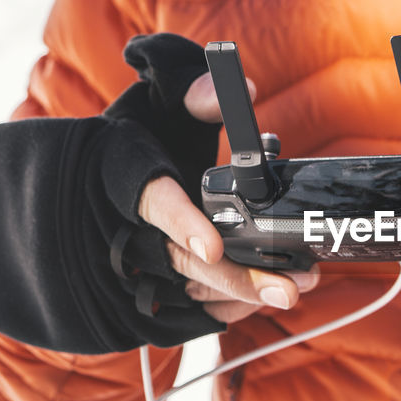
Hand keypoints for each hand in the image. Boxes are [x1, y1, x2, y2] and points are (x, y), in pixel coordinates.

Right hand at [137, 69, 319, 323]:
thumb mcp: (161, 98)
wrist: (103, 170)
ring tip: (296, 289)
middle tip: (287, 289)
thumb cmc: (144, 131)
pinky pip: (186, 307)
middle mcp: (126, 222)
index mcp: (124, 169)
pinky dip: (226, 308)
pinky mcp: (152, 283)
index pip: (151, 200)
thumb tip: (248, 92)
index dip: (182, 225)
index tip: (214, 246)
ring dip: (243, 294)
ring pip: (187, 289)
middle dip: (234, 278)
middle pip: (178, 261)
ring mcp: (137, 259)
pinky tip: (264, 299)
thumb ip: (198, 92)